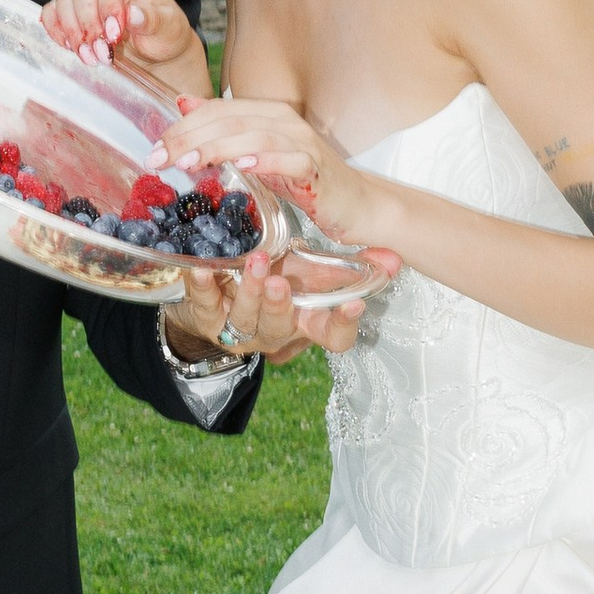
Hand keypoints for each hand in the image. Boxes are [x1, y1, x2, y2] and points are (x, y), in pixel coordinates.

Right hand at [41, 0, 208, 96]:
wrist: (152, 51)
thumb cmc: (164, 34)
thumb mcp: (169, 28)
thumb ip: (153, 19)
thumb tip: (133, 13)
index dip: (109, 4)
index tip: (114, 34)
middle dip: (90, 24)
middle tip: (103, 52)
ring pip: (65, 2)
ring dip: (74, 33)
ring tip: (91, 57)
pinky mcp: (70, 9)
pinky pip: (52, 13)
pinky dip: (57, 31)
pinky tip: (72, 48)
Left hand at [161, 250, 373, 368]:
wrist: (218, 299)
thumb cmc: (275, 281)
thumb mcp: (311, 274)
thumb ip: (348, 267)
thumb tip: (394, 256)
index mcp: (304, 323)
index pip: (332, 337)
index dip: (343, 324)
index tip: (355, 302)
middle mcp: (274, 333)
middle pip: (279, 328)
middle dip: (280, 306)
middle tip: (281, 282)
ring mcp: (238, 330)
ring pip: (244, 319)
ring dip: (249, 292)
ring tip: (254, 263)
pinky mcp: (207, 320)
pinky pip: (203, 305)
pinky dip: (201, 287)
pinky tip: (200, 268)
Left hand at [164, 93, 397, 257]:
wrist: (356, 203)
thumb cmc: (304, 178)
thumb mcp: (256, 154)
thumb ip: (223, 130)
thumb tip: (184, 103)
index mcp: (266, 114)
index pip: (218, 110)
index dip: (183, 126)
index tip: (154, 149)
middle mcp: (284, 122)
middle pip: (230, 120)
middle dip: (190, 138)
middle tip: (159, 158)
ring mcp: (303, 143)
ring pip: (255, 136)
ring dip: (218, 148)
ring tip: (188, 163)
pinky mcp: (318, 169)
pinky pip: (291, 159)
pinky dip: (267, 160)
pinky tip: (243, 165)